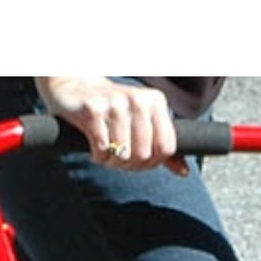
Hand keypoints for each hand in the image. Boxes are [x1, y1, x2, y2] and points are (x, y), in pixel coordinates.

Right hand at [34, 77, 187, 173]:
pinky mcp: (93, 110)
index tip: (138, 159)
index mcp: (155, 102)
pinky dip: (98, 156)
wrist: (76, 87)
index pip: (165, 148)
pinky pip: (102, 149)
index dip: (152, 163)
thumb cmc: (114, 112)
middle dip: (129, 165)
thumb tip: (184, 172)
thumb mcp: (142, 123)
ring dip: (112, 162)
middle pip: (144, 155)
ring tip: (106, 151)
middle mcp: (138, 100)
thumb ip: (162, 146)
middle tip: (118, 158)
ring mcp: (115, 103)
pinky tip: (95, 147)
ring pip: (122, 154)